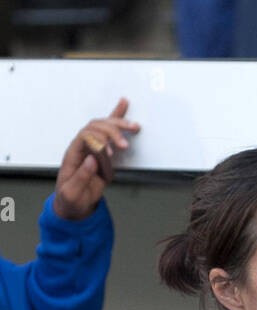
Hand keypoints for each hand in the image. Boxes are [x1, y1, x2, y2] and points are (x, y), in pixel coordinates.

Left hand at [52, 97, 139, 219]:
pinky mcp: (101, 151)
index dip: (98, 141)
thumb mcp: (72, 193)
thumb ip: (80, 177)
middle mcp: (82, 147)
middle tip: (124, 143)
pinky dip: (116, 118)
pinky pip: (108, 131)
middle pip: (95, 127)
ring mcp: (92, 147)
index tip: (110, 153)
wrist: (72, 204)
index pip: (85, 136)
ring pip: (103, 126)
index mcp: (73, 154)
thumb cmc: (70, 199)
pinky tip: (123, 106)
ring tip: (133, 126)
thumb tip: (92, 160)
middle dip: (111, 132)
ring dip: (118, 124)